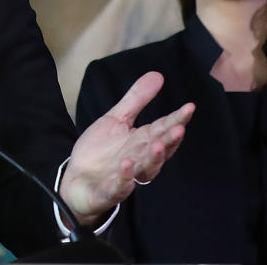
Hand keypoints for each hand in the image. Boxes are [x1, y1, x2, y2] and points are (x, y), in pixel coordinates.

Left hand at [59, 71, 192, 224]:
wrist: (77, 179)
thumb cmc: (101, 150)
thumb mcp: (116, 119)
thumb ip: (137, 99)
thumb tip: (158, 75)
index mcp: (142, 141)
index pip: (163, 129)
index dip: (176, 119)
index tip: (189, 107)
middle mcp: (139, 159)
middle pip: (159, 150)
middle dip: (169, 141)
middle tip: (179, 128)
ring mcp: (127, 177)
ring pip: (145, 170)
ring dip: (153, 159)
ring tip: (157, 145)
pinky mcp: (110, 191)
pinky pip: (120, 187)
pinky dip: (124, 179)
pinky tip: (126, 166)